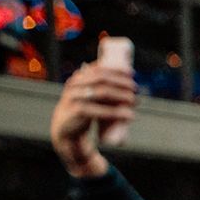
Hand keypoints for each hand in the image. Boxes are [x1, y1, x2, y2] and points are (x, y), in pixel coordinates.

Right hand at [49, 63, 137, 178]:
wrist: (64, 130)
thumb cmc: (82, 111)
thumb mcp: (90, 96)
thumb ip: (103, 88)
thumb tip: (130, 82)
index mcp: (78, 79)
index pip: (98, 69)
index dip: (116, 70)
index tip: (131, 73)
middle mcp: (74, 85)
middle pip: (101, 78)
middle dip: (121, 82)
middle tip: (135, 88)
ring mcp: (74, 97)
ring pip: (102, 92)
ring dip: (121, 95)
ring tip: (135, 100)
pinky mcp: (76, 112)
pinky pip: (99, 110)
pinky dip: (116, 112)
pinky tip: (129, 115)